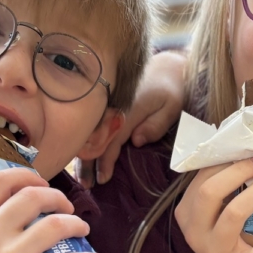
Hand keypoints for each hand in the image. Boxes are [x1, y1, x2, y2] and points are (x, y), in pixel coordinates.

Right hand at [77, 49, 187, 185]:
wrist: (166, 67)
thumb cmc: (171, 90)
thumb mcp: (171, 106)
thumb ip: (155, 124)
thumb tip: (136, 141)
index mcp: (127, 110)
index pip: (111, 139)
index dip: (105, 160)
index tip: (103, 179)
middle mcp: (111, 107)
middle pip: (93, 139)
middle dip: (87, 163)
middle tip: (86, 185)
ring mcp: (105, 106)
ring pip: (88, 134)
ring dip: (83, 156)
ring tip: (82, 178)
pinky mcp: (104, 106)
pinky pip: (90, 127)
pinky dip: (84, 144)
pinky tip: (81, 159)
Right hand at [174, 158, 252, 252]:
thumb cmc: (225, 239)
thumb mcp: (213, 215)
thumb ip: (222, 190)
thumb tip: (247, 154)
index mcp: (187, 214)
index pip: (201, 179)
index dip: (226, 162)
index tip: (250, 152)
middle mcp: (196, 232)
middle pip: (209, 193)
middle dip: (239, 172)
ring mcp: (216, 251)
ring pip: (233, 215)